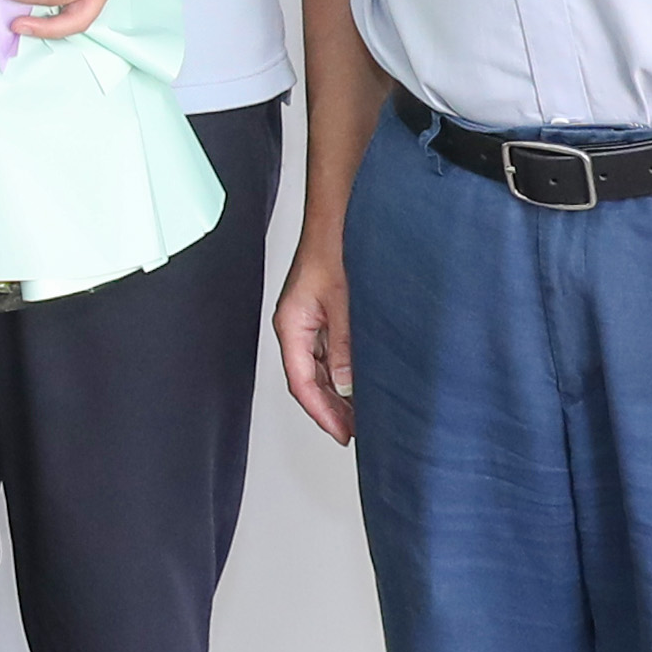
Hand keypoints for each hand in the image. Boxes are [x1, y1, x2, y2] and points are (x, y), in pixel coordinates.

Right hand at [269, 230, 356, 448]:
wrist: (337, 218)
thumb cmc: (333, 248)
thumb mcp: (343, 302)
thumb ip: (343, 345)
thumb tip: (346, 384)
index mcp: (291, 325)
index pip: (301, 382)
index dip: (322, 412)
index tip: (341, 433)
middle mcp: (296, 326)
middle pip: (307, 380)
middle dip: (330, 409)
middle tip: (354, 432)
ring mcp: (307, 321)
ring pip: (317, 369)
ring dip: (336, 393)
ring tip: (360, 415)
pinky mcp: (321, 315)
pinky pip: (327, 354)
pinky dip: (341, 373)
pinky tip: (359, 383)